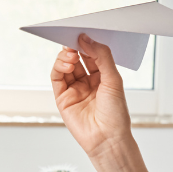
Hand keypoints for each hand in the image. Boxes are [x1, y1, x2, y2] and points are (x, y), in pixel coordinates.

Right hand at [52, 35, 132, 158]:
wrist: (108, 139)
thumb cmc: (116, 114)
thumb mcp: (113, 79)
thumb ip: (101, 56)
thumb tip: (85, 38)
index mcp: (103, 77)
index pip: (92, 54)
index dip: (87, 43)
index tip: (83, 32)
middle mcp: (88, 82)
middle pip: (77, 58)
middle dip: (74, 46)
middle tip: (74, 38)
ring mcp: (74, 90)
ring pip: (65, 66)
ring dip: (66, 56)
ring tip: (71, 54)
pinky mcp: (63, 98)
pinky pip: (56, 77)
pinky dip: (59, 67)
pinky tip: (67, 62)